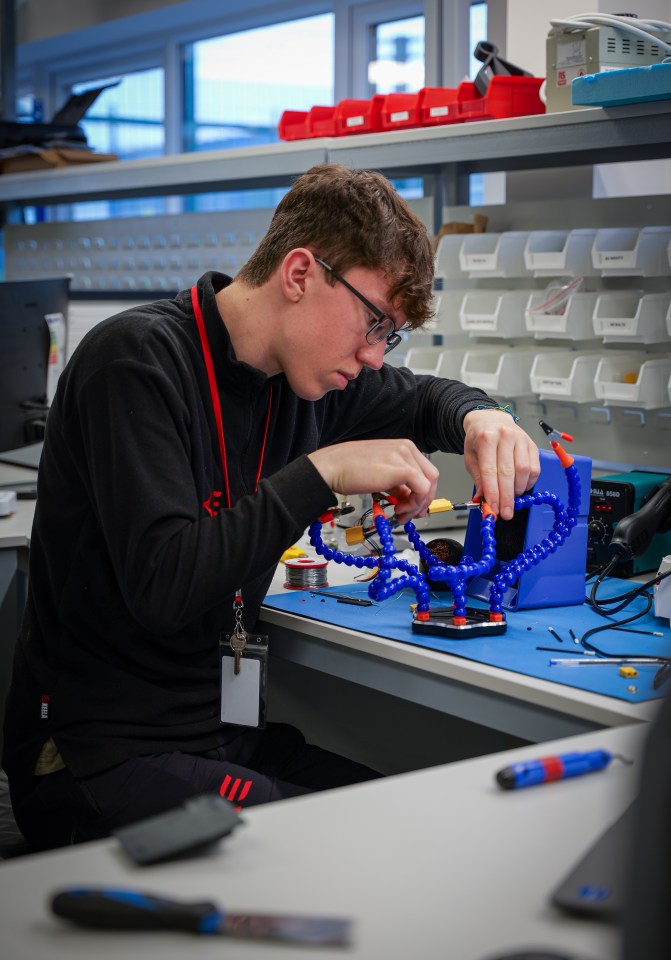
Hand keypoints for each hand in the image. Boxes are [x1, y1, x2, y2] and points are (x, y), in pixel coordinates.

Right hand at [308, 439, 438, 523]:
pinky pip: (422, 490)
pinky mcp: (402, 469)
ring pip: (428, 485)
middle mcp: (406, 448)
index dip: (422, 492)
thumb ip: (396, 482)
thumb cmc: (348, 468)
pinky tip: (399, 509)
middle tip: (410, 513)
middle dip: (424, 500)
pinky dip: (414, 504)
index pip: (425, 471)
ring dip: (417, 505)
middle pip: (432, 477)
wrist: (331, 467)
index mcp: (402, 447)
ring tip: (400, 513)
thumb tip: (406, 496)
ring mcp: (404, 457)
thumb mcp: (379, 473)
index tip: (412, 505)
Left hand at [462, 410, 539, 520]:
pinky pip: (535, 469)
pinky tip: (520, 487)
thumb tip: (484, 500)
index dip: (493, 492)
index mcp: (486, 438)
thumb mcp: (471, 457)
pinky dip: (528, 483)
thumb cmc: (479, 440)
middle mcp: (506, 436)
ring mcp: (521, 439)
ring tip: (511, 498)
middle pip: (508, 473)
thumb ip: (478, 479)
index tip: (494, 508)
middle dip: (507, 497)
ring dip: (518, 490)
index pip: (490, 471)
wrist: (491, 420)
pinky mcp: (532, 445)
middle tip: (505, 512)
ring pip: (524, 471)